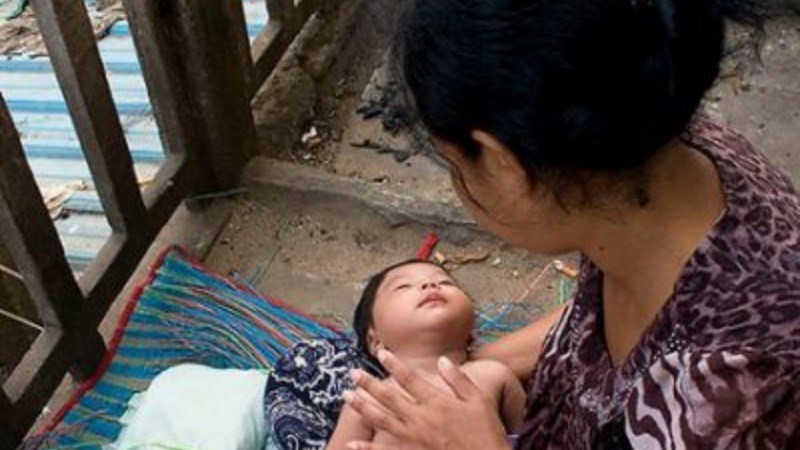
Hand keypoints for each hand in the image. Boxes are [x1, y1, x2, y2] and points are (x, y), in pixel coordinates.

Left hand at [343, 350, 511, 449]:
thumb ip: (459, 380)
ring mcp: (414, 439)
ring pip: (382, 420)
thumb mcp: (480, 401)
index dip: (394, 364)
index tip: (381, 352)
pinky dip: (367, 448)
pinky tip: (352, 442)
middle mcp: (421, 419)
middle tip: (352, 373)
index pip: (410, 378)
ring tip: (347, 396)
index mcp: (437, 402)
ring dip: (362, 407)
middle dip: (369, 383)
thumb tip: (442, 360)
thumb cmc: (486, 433)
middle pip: (389, 397)